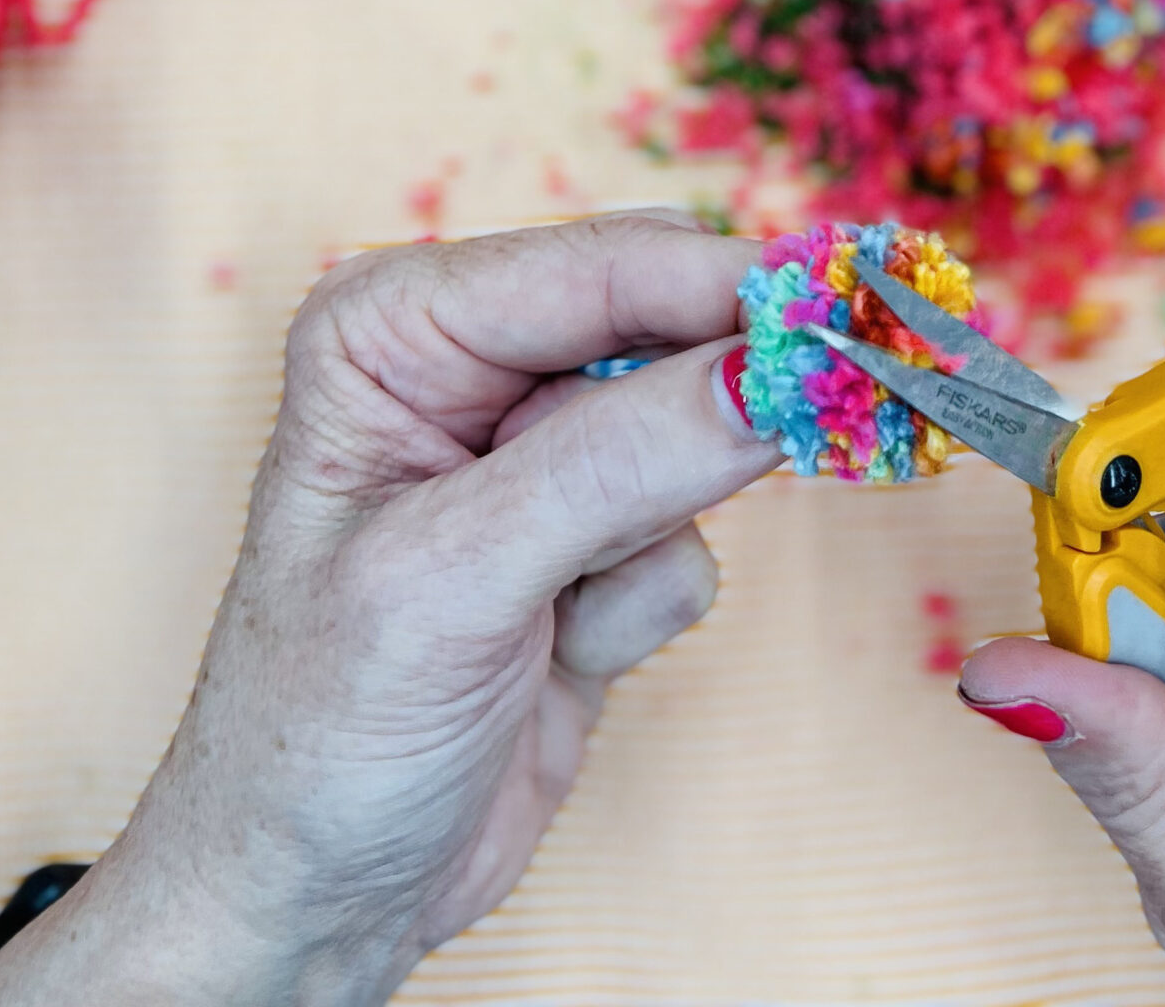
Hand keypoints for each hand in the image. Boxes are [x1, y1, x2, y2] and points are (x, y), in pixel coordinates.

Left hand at [0, 211, 778, 1006]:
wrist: (310, 900)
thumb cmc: (314, 736)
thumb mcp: (453, 582)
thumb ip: (614, 463)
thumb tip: (767, 373)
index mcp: (395, 328)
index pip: (602, 265)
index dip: (732, 287)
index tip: (854, 315)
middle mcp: (467, 368)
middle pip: (670, 323)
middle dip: (710, 408)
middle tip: (761, 457)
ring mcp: (538, 460)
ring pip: (700, 430)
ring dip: (650, 535)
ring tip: (554, 613)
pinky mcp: (596, 546)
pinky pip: (694, 533)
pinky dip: (647, 603)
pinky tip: (560, 656)